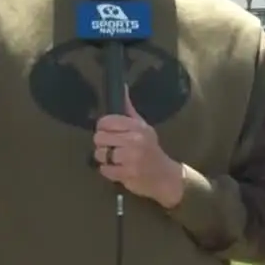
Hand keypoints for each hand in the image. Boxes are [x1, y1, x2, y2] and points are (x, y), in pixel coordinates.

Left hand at [93, 88, 183, 206]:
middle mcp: (134, 140)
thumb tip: (122, 87)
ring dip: (105, 159)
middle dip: (103, 144)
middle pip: (100, 138)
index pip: (107, 121)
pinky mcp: (127, 174)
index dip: (102, 127)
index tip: (108, 132)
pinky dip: (108, 171)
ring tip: (116, 159)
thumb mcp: (144, 127)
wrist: (165, 176)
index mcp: (137, 127)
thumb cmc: (151, 150)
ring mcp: (130, 158)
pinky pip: (104, 169)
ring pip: (100, 154)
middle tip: (112, 147)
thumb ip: (129, 110)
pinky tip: (118, 169)